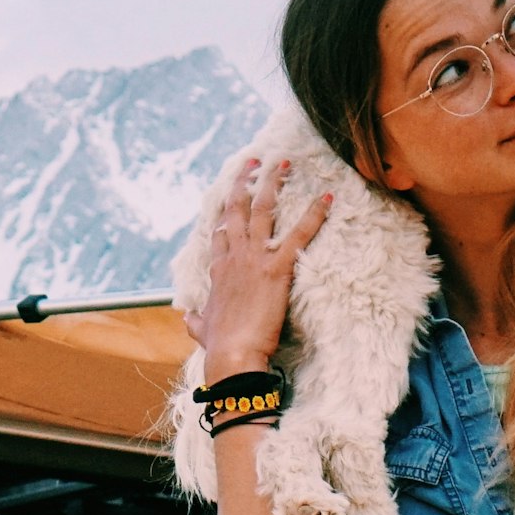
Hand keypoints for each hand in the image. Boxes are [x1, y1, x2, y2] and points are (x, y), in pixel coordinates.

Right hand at [195, 156, 332, 385]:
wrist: (231, 354)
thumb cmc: (218, 345)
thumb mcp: (200, 329)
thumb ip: (195, 320)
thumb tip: (187, 318)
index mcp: (218, 270)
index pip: (220, 234)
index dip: (226, 215)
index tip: (232, 199)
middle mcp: (234, 256)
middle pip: (237, 209)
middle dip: (244, 182)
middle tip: (254, 161)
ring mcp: (254, 259)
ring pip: (263, 210)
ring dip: (273, 183)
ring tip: (283, 162)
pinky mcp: (276, 268)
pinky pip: (299, 234)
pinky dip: (315, 214)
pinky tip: (328, 197)